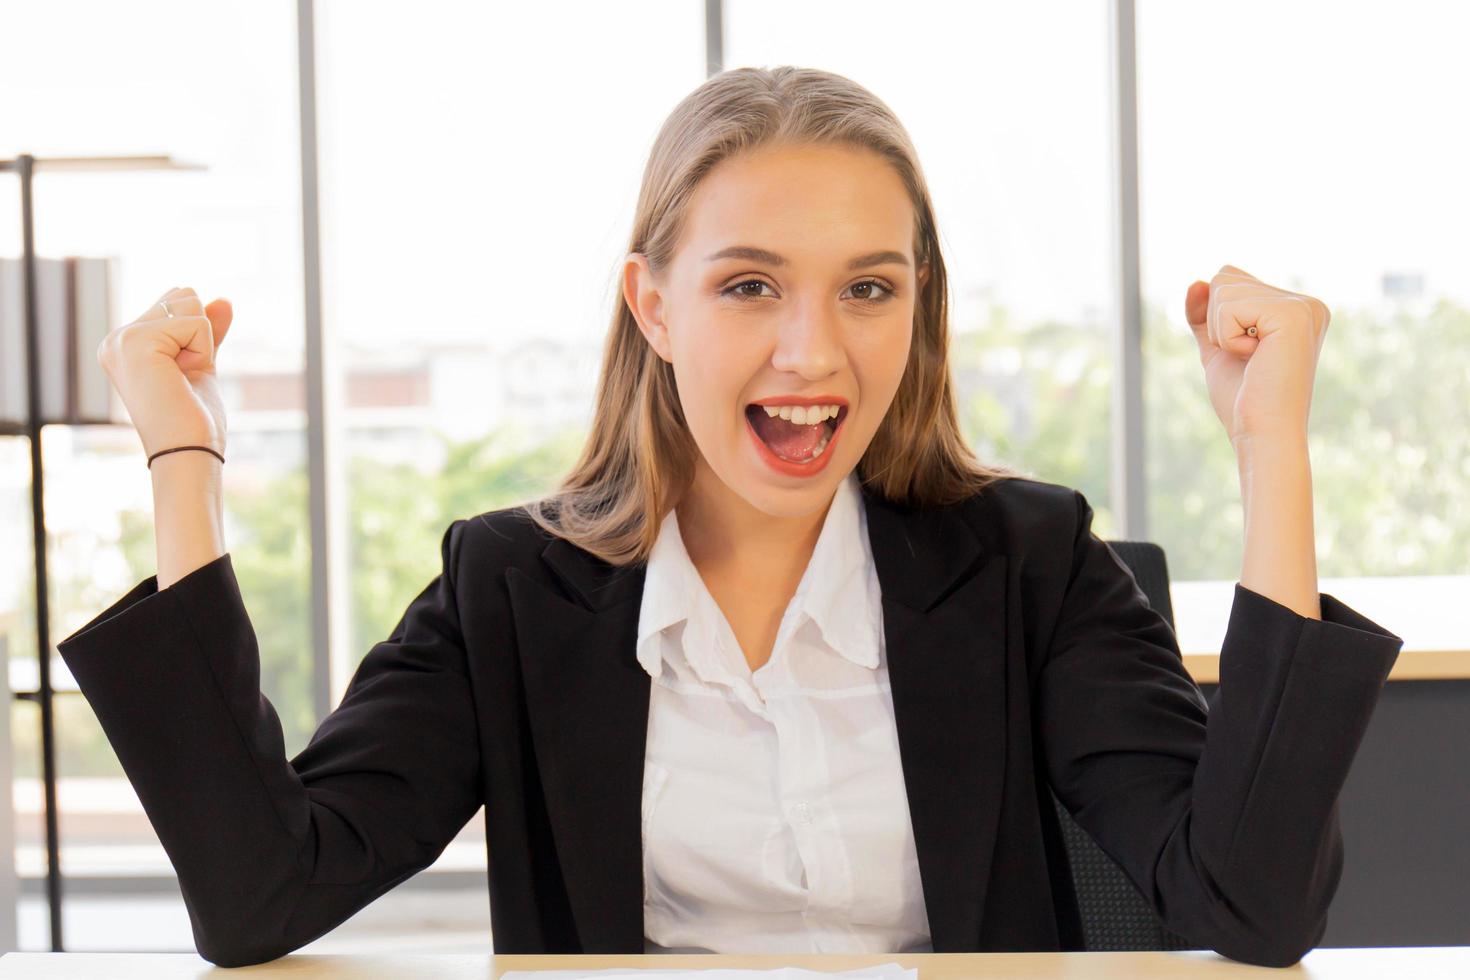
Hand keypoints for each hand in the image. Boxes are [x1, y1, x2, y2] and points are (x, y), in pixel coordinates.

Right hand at [96, 286, 233, 460]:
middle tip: (184, 377)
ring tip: (182, 379)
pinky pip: (196, 323)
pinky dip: (202, 351)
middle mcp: (116, 339)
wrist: (188, 451)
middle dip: (200, 335)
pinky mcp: (137, 342)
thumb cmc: (193, 418)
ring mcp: (122, 339)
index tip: (182, 374)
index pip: (175, 301)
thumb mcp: (200, 364)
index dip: (197, 334)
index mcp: (124, 344)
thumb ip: (207, 331)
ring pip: (189, 304)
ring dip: (202, 344)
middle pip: (183, 296)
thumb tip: (223, 299)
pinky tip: (183, 379)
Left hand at [1184, 264, 1329, 447]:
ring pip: (1222, 288)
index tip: (1245, 353)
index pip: (1231, 278)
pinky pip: (1228, 307)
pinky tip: (1255, 358)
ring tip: (1253, 359)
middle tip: (1248, 358)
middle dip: (1217, 322)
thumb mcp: (1218, 349)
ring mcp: (1304, 307)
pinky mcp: (1293, 315)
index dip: (1216, 316)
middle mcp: (1307, 303)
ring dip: (1221, 332)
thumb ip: (1205, 315)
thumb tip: (1195, 282)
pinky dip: (1227, 337)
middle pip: (1225, 278)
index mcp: (1295, 309)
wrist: (1262, 433)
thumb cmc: (1244, 399)